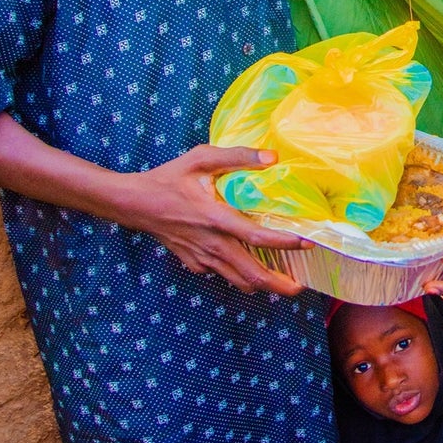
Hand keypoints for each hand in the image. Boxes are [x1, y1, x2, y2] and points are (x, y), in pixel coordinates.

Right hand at [117, 145, 310, 295]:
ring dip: (263, 285)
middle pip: (252, 275)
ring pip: (238, 281)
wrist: (134, 204)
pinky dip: (239, 275)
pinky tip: (250, 264)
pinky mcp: (194, 264)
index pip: (256, 236)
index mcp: (216, 218)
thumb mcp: (201, 158)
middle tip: (301, 286)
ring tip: (283, 282)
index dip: (285, 243)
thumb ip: (237, 156)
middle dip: (279, 285)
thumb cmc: (168, 178)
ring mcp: (202, 258)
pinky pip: (222, 274)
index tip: (308, 243)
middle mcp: (212, 244)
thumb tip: (272, 157)